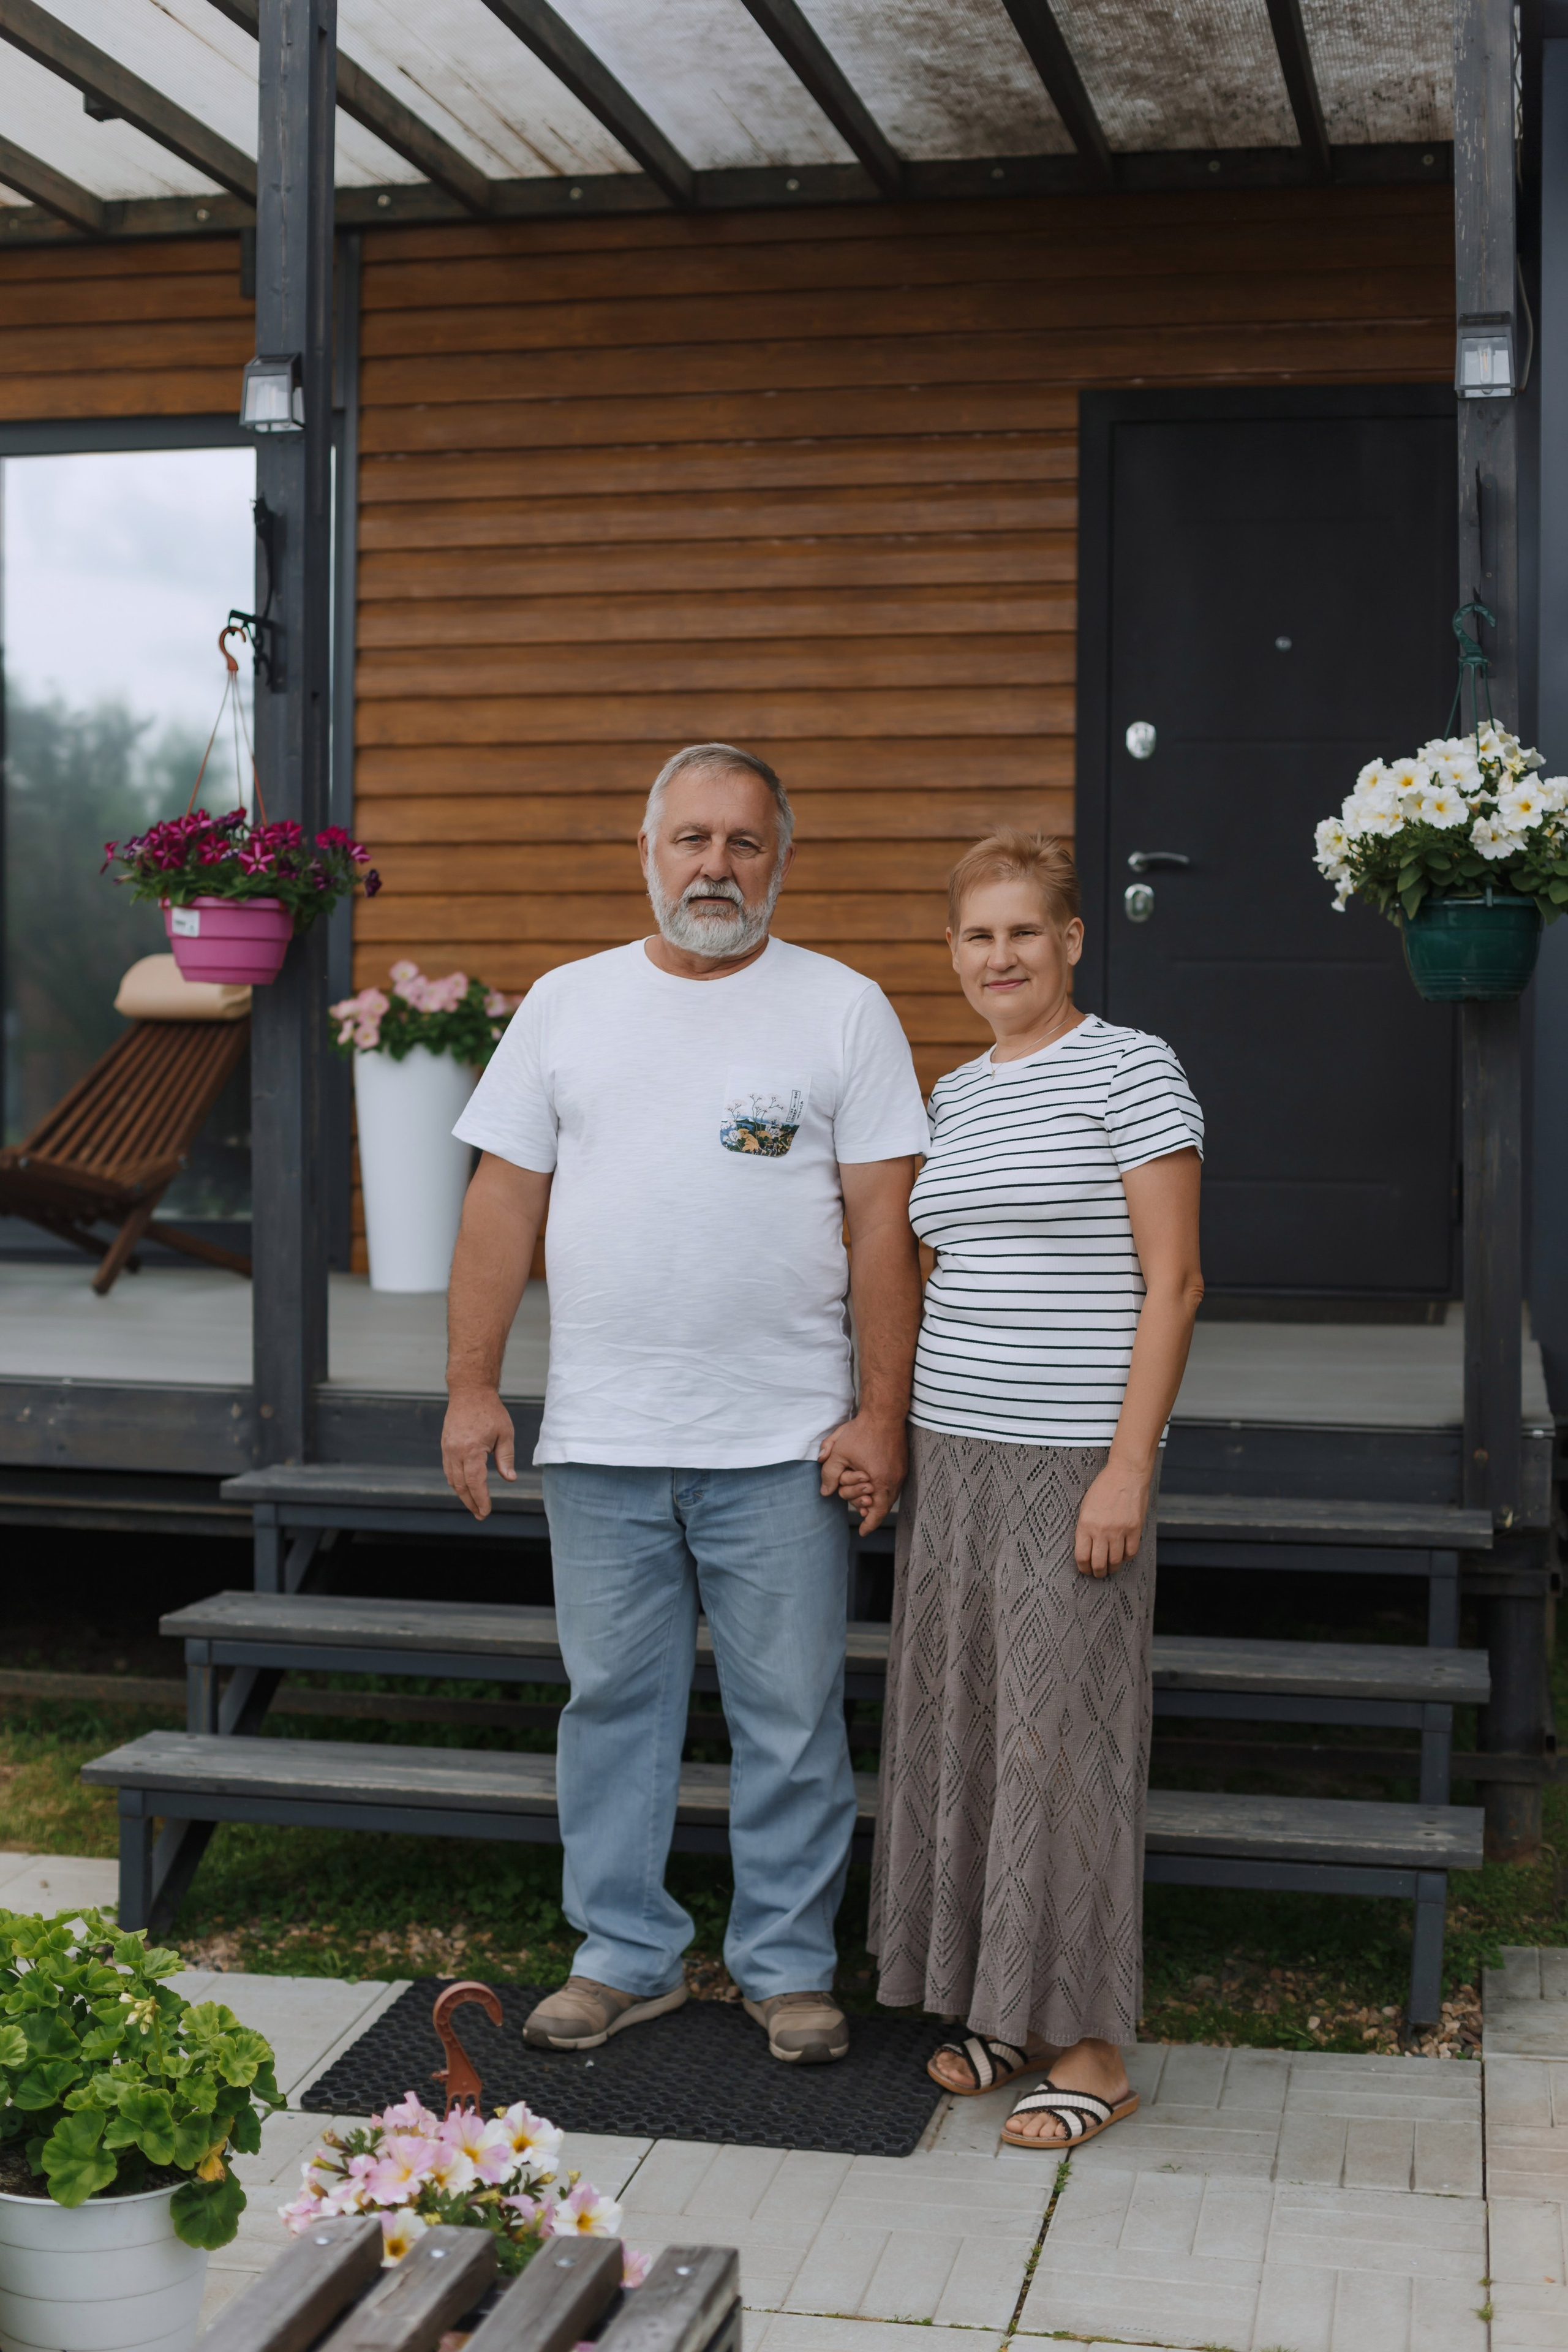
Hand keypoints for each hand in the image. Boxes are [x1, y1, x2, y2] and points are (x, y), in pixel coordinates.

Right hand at [442, 1387, 515, 1519]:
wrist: (469, 1391)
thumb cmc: (490, 1411)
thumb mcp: (505, 1433)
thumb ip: (506, 1458)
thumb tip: (510, 1479)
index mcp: (471, 1450)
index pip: (475, 1483)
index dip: (480, 1500)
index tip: (486, 1512)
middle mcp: (455, 1452)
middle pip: (461, 1485)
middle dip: (471, 1502)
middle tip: (480, 1515)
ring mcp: (447, 1449)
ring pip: (452, 1479)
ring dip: (462, 1494)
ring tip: (474, 1505)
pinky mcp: (445, 1446)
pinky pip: (448, 1470)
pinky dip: (456, 1482)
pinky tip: (465, 1488)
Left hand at [818, 1412, 906, 1535]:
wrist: (884, 1412)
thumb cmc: (862, 1431)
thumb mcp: (839, 1453)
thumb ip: (829, 1474)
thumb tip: (825, 1492)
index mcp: (880, 1481)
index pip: (878, 1513)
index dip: (869, 1524)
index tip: (863, 1532)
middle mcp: (895, 1480)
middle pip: (881, 1505)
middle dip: (866, 1507)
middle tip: (856, 1505)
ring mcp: (901, 1471)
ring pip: (888, 1494)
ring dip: (875, 1498)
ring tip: (863, 1499)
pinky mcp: (902, 1463)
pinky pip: (893, 1483)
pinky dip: (882, 1487)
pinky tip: (871, 1483)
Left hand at [1073, 1460, 1151, 1577]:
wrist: (1126, 1474)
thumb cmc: (1103, 1488)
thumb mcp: (1086, 1506)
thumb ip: (1085, 1527)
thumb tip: (1086, 1548)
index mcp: (1085, 1524)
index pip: (1082, 1556)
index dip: (1083, 1568)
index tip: (1085, 1570)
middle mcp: (1101, 1530)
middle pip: (1098, 1563)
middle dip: (1097, 1572)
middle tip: (1098, 1573)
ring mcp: (1119, 1530)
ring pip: (1115, 1561)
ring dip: (1112, 1568)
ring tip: (1110, 1567)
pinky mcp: (1135, 1529)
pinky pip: (1131, 1552)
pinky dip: (1126, 1557)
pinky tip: (1122, 1554)